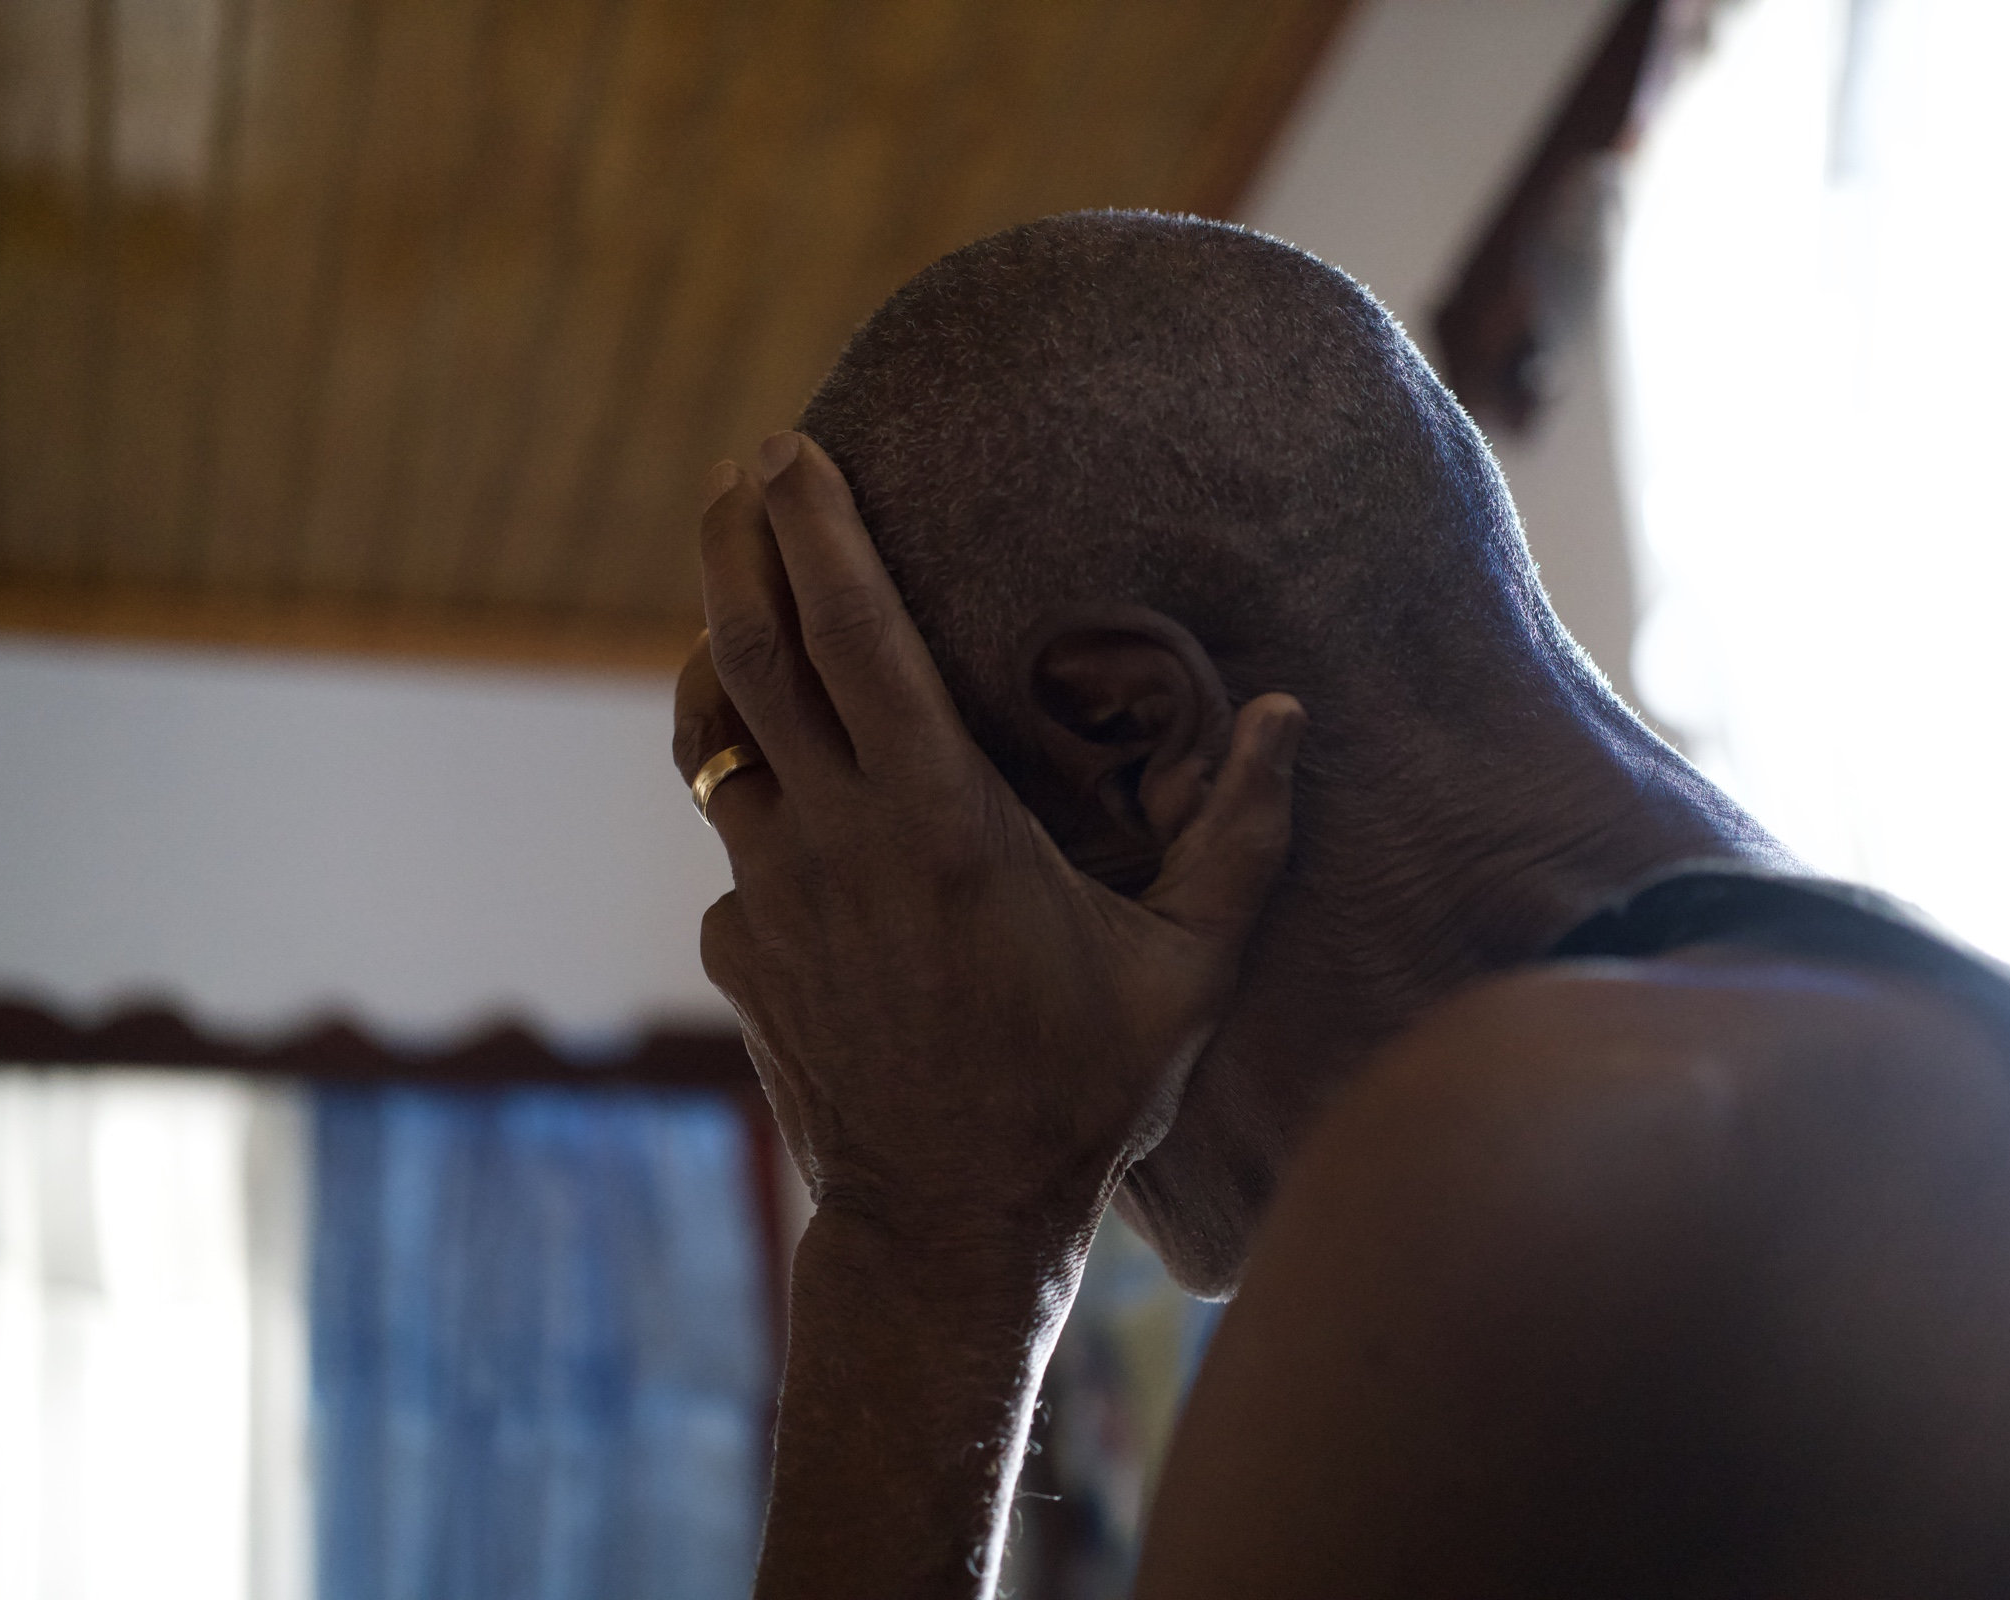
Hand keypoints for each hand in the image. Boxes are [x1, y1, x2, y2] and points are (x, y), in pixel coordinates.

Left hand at [673, 432, 1303, 1258]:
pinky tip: (817, 827)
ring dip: (734, 663)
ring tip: (755, 611)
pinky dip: (766, 805)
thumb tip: (1287, 718)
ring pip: (722, 741)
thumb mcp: (1187, 972)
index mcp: (938, 816)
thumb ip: (1243, 837)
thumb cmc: (1078, 1094)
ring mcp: (766, 894)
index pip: (855, 632)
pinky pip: (740, 843)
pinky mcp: (734, 949)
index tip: (791, 448)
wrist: (945, 1226)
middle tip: (743, 470)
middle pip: (750, 651)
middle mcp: (831, 837)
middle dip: (739, 542)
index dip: (816, 527)